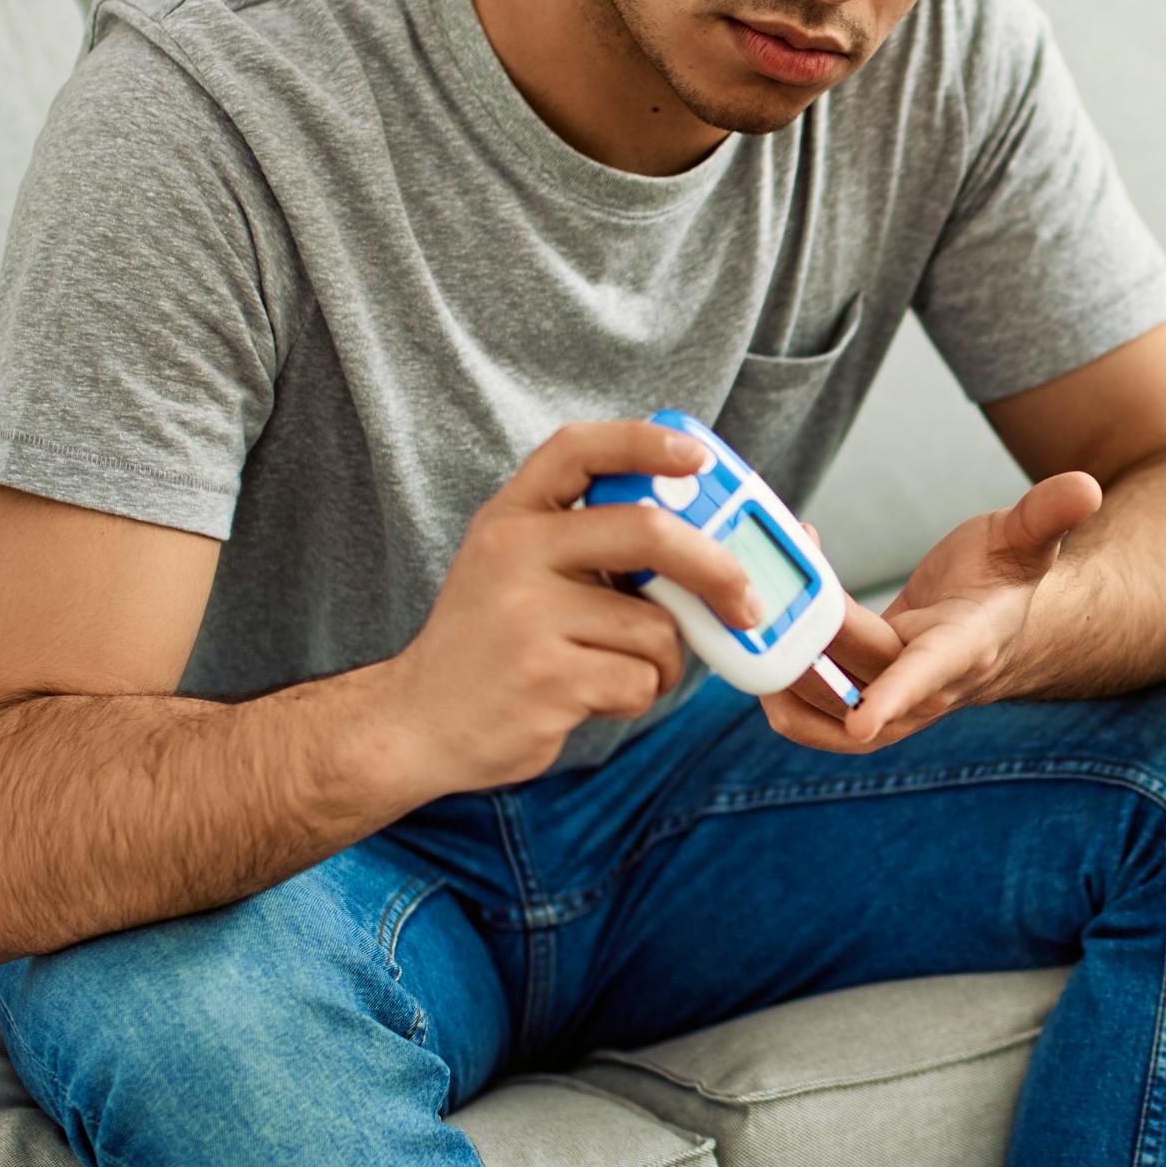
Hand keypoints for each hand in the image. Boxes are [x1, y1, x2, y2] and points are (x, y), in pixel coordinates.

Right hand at [380, 422, 765, 792]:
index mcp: (511, 518)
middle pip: (648, 533)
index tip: (699, 460)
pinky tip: (593, 698)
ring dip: (661, 660)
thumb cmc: (492, 644)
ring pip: (655, 627)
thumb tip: (702, 538)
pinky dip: (636, 694)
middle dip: (716, 569)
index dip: (645, 443)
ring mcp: (527, 617)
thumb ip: (585, 544)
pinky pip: (639, 679)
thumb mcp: (515, 570)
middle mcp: (514, 555)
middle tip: (747, 603)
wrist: (418, 723)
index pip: (578, 450)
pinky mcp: (546, 679)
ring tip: (616, 670)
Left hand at [760, 471, 1102, 753]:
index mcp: (964, 648)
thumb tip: (1086, 486)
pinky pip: (807, 708)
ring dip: (779, 670)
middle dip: (810, 642)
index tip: (863, 723)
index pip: (929, 676)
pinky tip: (758, 630)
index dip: (898, 698)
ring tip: (752, 614)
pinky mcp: (853, 700)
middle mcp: (924, 687)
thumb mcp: (1025, 539)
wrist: (990, 627)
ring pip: (821, 705)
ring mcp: (886, 702)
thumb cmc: (1004, 578)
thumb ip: (1046, 516)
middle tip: (773, 589)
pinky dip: (775, 679)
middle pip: (856, 676)